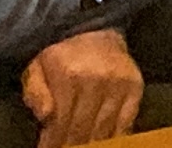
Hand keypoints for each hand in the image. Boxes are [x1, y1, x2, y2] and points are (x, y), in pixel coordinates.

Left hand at [20, 29, 143, 147]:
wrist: (97, 34)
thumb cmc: (62, 58)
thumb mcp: (37, 68)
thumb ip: (36, 92)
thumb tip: (46, 116)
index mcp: (68, 74)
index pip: (60, 121)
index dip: (52, 142)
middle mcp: (96, 78)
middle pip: (81, 128)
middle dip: (69, 146)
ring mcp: (119, 83)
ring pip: (103, 128)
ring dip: (90, 145)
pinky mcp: (135, 87)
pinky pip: (126, 122)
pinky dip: (115, 138)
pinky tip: (103, 144)